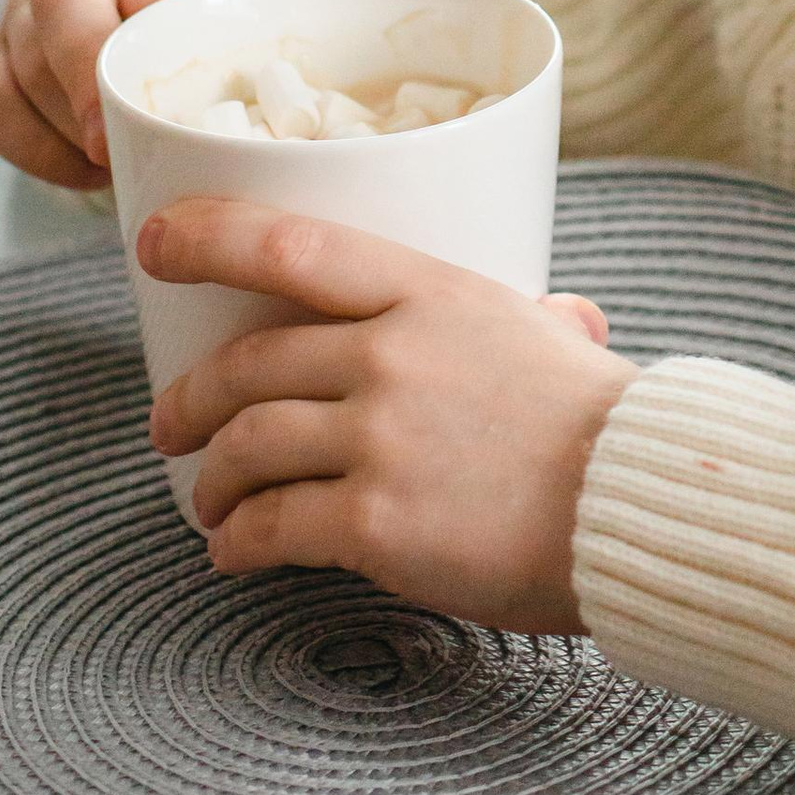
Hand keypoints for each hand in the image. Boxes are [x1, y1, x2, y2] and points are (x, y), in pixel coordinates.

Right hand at [0, 0, 251, 188]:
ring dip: (68, 124)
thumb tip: (301, 104)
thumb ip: (271, 34)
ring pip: (22, 59)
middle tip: (111, 143)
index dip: (155, 12)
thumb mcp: (260, 13)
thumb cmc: (227, 23)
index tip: (171, 83)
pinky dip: (36, 149)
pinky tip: (87, 170)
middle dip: (85, 75)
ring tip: (120, 163)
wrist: (183, 22)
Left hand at [140, 197, 633, 630]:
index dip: (208, 237)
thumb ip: (531, 323)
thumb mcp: (558, 340)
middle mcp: (390, 354)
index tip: (154, 245)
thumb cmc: (609, 425)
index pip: (288, 245)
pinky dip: (238, 545)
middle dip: (190, 401)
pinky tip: (236, 557)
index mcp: (429, 292)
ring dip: (212, 482)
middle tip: (170, 426)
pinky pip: (272, 527)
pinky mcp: (375, 522)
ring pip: (247, 447)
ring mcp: (378, 438)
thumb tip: (568, 321)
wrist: (640, 504)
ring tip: (212, 507)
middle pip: (247, 365)